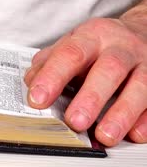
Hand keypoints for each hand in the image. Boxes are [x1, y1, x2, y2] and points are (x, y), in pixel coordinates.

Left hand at [24, 17, 146, 146]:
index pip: (70, 54)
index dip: (52, 77)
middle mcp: (121, 48)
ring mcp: (146, 63)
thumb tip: (30, 81)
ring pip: (140, 86)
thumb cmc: (101, 44)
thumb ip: (50, 62)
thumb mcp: (73, 44)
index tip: (37, 100)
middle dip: (91, 97)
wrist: (143, 30)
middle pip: (109, 69)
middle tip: (74, 122)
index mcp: (92, 36)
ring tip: (104, 136)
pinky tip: (135, 134)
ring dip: (121, 113)